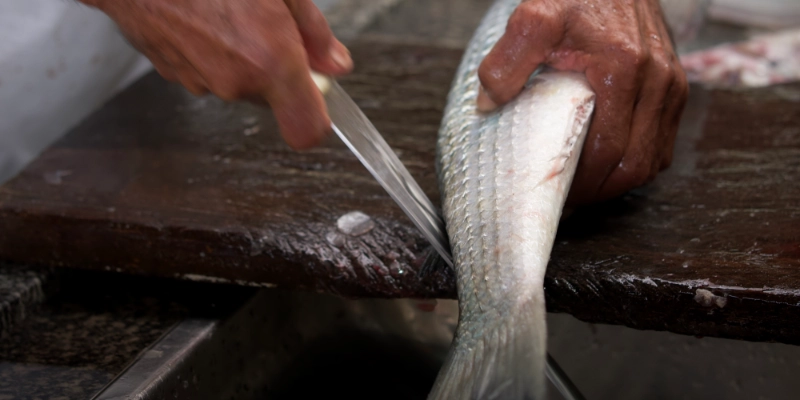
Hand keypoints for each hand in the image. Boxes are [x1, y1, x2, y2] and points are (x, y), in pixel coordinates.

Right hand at [81, 0, 352, 148]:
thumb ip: (314, 31)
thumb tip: (336, 63)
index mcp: (269, 61)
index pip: (307, 129)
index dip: (319, 119)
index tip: (321, 93)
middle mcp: (235, 82)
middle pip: (274, 98)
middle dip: (281, 68)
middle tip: (272, 22)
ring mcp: (200, 81)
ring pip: (241, 83)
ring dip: (245, 56)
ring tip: (232, 9)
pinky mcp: (174, 73)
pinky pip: (210, 71)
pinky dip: (215, 51)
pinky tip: (206, 13)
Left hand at [477, 0, 687, 204]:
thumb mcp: (534, 18)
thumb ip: (507, 60)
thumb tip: (489, 102)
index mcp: (624, 68)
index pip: (608, 150)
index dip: (582, 182)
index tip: (555, 191)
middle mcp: (657, 80)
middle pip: (635, 164)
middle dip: (600, 190)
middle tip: (568, 197)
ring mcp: (671, 84)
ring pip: (653, 159)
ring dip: (620, 180)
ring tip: (586, 185)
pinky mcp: (675, 86)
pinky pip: (662, 142)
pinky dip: (638, 161)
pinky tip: (610, 164)